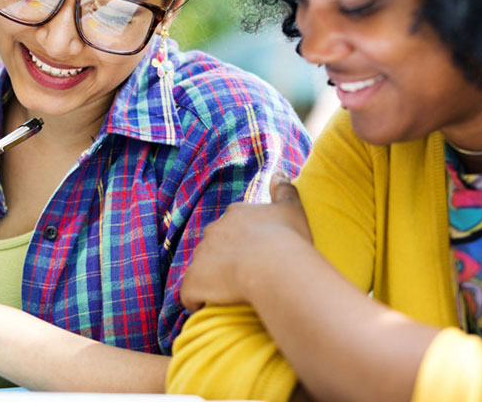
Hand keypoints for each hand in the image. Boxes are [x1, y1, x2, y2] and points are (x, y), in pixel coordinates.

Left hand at [180, 173, 312, 312]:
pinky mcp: (192, 282)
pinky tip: (211, 310)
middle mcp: (213, 231)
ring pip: (202, 270)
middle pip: (215, 246)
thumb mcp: (292, 209)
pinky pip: (190, 295)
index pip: (233, 227)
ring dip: (212, 281)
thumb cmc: (288, 240)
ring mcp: (200, 256)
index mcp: (236, 214)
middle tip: (246, 277)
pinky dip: (197, 301)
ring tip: (232, 297)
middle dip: (225, 260)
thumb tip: (278, 173)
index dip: (243, 243)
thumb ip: (284, 189)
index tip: (256, 256)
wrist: (274, 268)